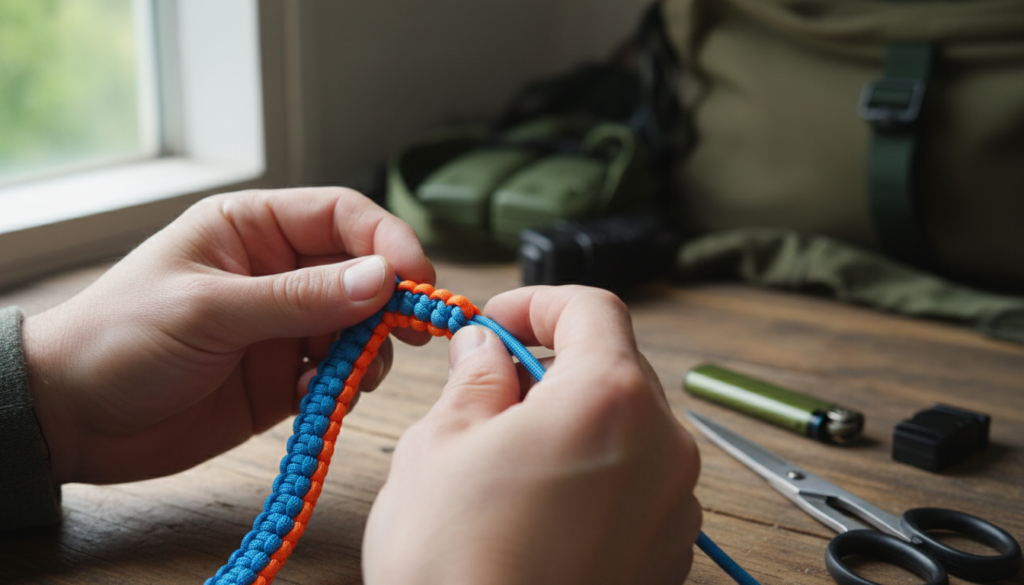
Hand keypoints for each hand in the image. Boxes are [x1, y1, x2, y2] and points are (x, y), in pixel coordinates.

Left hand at [22, 187, 433, 484]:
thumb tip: (384, 279)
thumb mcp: (210, 310)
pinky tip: (312, 399)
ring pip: (360, 327)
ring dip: (370, 350)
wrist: (72, 420)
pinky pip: (339, 374)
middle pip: (363, 272)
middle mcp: (277, 271)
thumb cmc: (120, 340)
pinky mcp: (284, 377)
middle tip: (409, 334)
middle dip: (390, 302)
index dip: (388, 241)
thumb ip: (300, 298)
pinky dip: (343, 387)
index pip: (343, 217)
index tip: (416, 280)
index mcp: (252, 228)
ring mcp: (284, 326)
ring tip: (350, 376)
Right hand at [363, 286, 700, 584]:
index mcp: (610, 398)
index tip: (496, 322)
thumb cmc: (456, 566)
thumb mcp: (438, 446)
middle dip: (551, 366)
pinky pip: (635, 486)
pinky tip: (537, 514)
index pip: (592, 308)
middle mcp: (662, 446)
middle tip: (489, 393)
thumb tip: (485, 350)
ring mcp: (673, 506)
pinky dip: (593, 476)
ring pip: (626, 429)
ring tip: (506, 465)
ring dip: (572, 424)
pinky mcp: (667, 555)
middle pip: (615, 368)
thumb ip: (474, 379)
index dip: (538, 302)